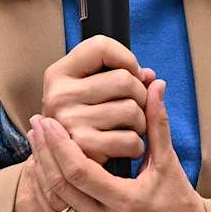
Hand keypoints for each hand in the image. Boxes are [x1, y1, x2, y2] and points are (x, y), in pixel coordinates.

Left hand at [24, 78, 210, 211]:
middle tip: (36, 123)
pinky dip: (44, 191)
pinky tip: (40, 167)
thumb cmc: (178, 199)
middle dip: (44, 152)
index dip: (60, 145)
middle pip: (60, 186)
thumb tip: (154, 84)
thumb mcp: (168, 162)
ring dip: (40, 169)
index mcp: (126, 201)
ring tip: (35, 140)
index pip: (80, 172)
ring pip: (54, 202)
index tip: (49, 121)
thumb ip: (158, 123)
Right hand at [40, 35, 151, 163]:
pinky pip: (130, 140)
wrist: (65, 166)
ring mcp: (69, 122)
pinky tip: (124, 148)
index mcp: (58, 74)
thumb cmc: (86, 123)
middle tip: (134, 108)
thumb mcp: (93, 91)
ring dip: (141, 123)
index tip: (132, 74)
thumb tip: (152, 79)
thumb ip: (122, 76)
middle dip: (140, 95)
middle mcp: (58, 95)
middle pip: (124, 79)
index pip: (100, 46)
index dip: (126, 58)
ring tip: (128, 129)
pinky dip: (137, 146)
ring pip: (132, 110)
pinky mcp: (83, 148)